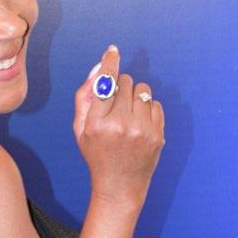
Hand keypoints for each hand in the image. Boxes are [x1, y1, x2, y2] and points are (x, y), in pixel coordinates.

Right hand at [73, 44, 164, 208]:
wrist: (119, 186)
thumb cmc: (96, 154)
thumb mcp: (80, 129)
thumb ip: (85, 97)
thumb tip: (99, 67)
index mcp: (97, 123)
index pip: (105, 82)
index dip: (109, 63)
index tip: (112, 51)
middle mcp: (120, 125)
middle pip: (125, 82)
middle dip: (120, 86)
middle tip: (115, 104)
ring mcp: (142, 130)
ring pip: (142, 89)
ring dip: (134, 96)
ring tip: (127, 115)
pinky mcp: (157, 134)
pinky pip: (154, 103)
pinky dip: (146, 109)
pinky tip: (139, 125)